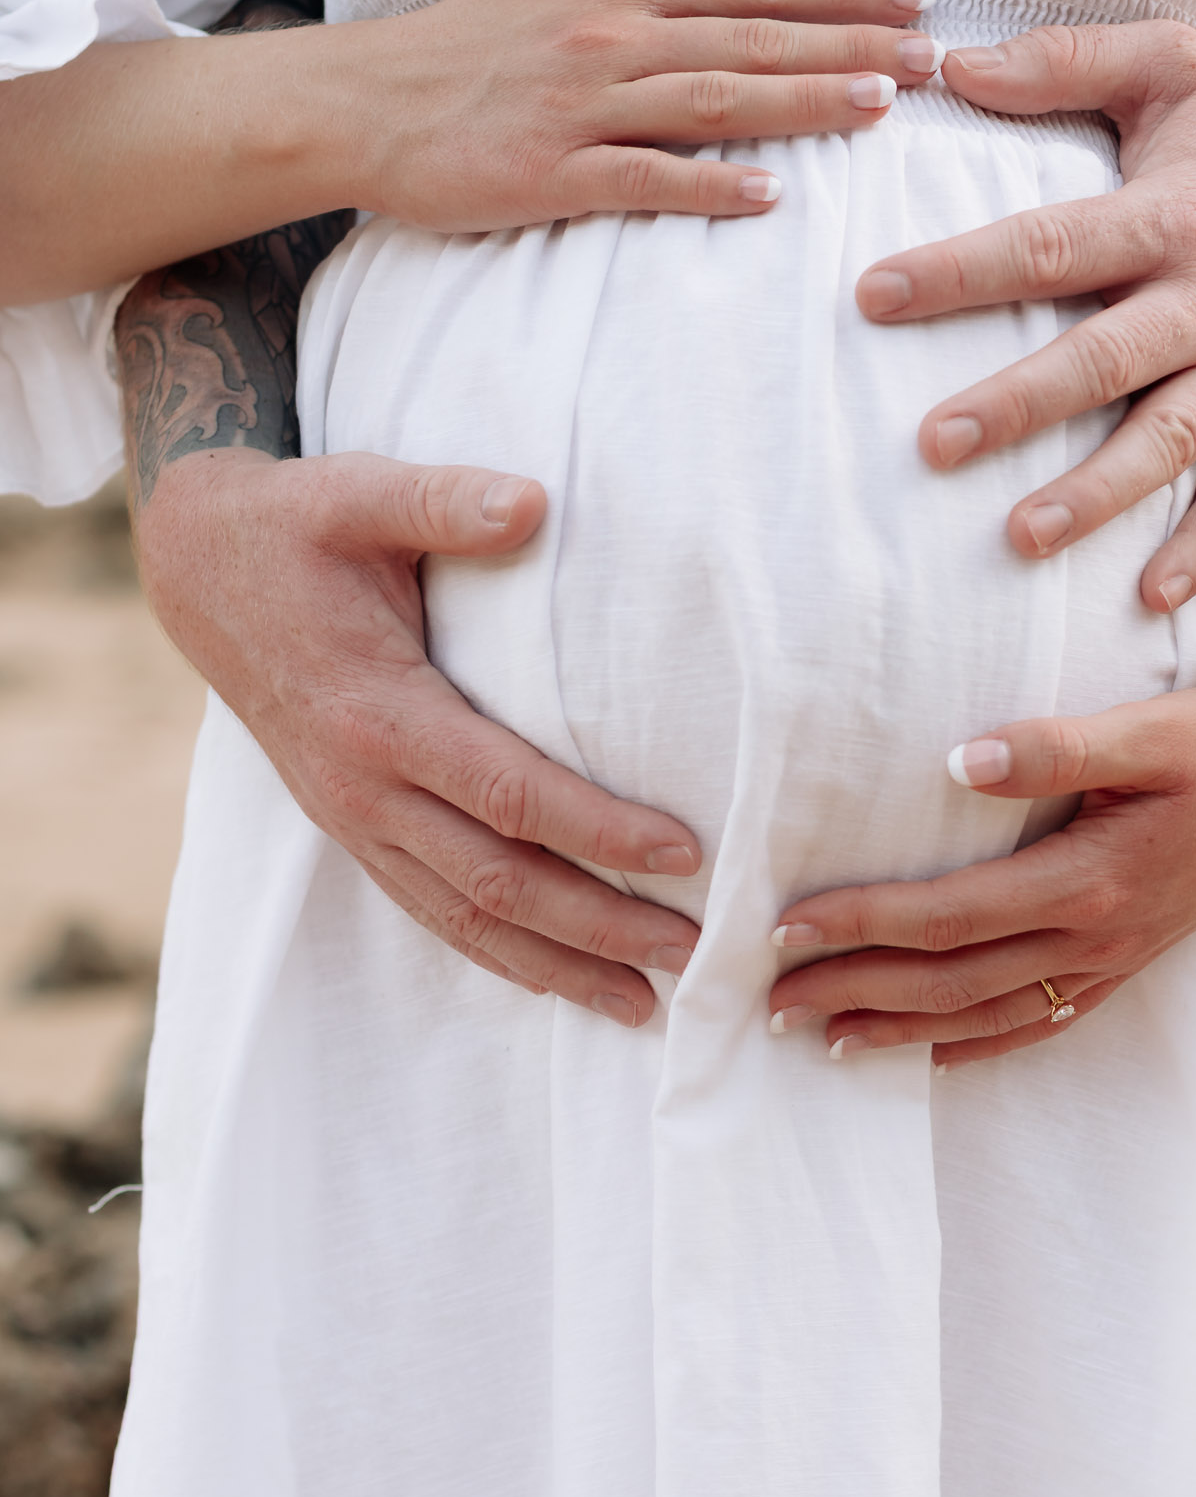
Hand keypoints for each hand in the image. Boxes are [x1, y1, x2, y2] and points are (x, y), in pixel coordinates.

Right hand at [133, 446, 704, 1023]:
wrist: (199, 566)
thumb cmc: (296, 526)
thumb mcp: (362, 493)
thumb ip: (446, 500)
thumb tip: (533, 501)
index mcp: (379, 713)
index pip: (508, 792)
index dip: (597, 830)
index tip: (682, 852)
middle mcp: (362, 786)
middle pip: (496, 882)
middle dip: (599, 926)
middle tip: (694, 952)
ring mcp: (350, 818)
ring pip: (463, 917)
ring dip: (555, 965)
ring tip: (643, 1003)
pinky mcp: (348, 826)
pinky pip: (428, 908)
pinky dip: (496, 953)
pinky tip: (554, 977)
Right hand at [328, 0, 936, 231]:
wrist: (361, 102)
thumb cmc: (469, 44)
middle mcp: (610, 34)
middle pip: (752, 35)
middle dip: (849, 44)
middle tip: (932, 59)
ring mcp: (580, 103)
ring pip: (711, 98)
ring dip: (799, 100)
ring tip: (878, 109)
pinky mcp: (547, 172)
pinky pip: (639, 176)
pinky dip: (705, 182)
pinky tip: (767, 194)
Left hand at [766, 682, 1195, 1066]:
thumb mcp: (1150, 727)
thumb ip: (1053, 746)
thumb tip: (953, 764)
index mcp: (1092, 881)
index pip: (949, 915)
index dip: (861, 924)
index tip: (782, 926)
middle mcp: (1097, 937)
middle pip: (952, 982)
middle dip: (855, 992)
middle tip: (765, 1001)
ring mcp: (1115, 959)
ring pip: (987, 1015)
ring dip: (900, 1030)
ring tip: (822, 1039)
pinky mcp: (1129, 959)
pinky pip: (1040, 1021)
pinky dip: (977, 1045)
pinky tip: (931, 1055)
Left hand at [854, 19, 1195, 609]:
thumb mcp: (1171, 61)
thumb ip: (1063, 59)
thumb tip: (951, 63)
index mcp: (1169, 214)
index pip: (1048, 245)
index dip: (960, 272)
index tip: (875, 296)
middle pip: (1100, 359)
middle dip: (1015, 404)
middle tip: (932, 444)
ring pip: (1166, 439)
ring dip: (1095, 493)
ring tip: (1020, 535)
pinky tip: (1149, 595)